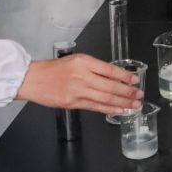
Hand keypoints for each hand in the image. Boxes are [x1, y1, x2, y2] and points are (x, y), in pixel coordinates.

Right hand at [19, 54, 143, 115]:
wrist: (32, 79)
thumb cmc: (53, 69)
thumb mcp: (75, 61)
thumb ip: (93, 68)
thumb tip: (114, 77)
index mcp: (83, 61)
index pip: (110, 69)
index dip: (125, 76)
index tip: (135, 80)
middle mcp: (82, 75)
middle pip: (110, 85)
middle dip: (128, 91)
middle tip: (139, 94)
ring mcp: (78, 90)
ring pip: (105, 98)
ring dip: (123, 102)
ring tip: (134, 104)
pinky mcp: (73, 103)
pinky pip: (95, 107)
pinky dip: (109, 109)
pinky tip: (120, 110)